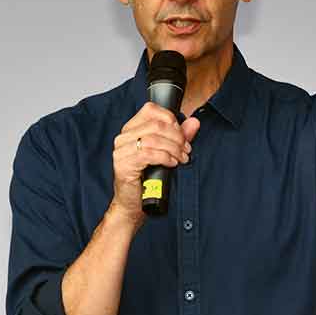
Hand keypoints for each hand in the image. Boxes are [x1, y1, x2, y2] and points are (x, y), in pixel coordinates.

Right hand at [110, 102, 200, 226]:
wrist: (134, 204)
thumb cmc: (149, 179)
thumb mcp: (167, 153)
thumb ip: (179, 136)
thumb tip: (194, 122)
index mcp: (131, 129)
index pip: (151, 110)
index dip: (171, 119)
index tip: (182, 135)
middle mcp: (123, 137)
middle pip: (156, 125)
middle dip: (177, 137)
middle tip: (186, 150)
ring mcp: (121, 151)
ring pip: (153, 139)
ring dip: (173, 148)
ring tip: (182, 158)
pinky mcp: (123, 164)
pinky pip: (148, 154)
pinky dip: (165, 157)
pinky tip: (172, 163)